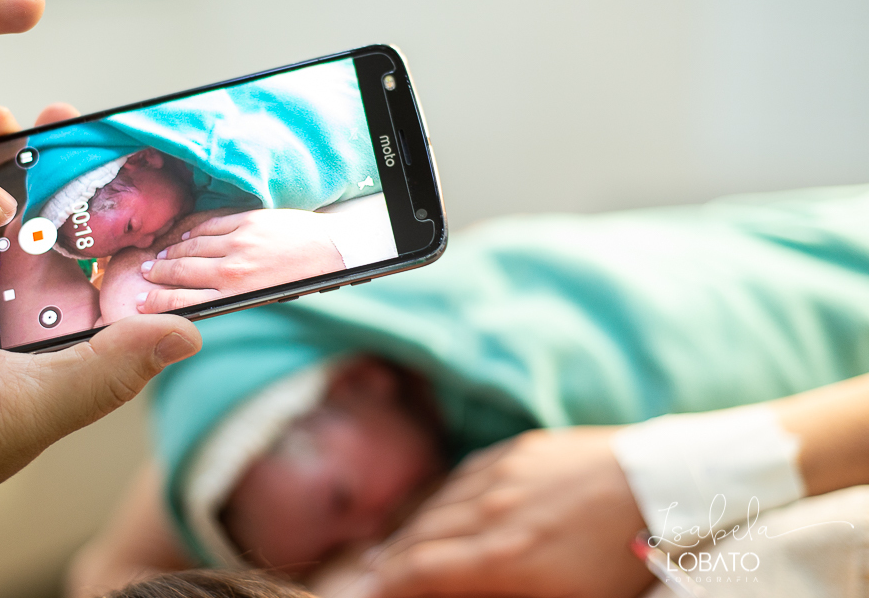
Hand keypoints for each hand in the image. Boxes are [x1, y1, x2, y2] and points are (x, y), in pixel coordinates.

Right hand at [137, 209, 344, 312]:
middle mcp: (233, 271)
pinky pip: (209, 224)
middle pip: (181, 271)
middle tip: (143, 273)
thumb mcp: (263, 299)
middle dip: (157, 273)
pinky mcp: (247, 221)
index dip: (158, 302)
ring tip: (158, 254)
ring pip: (192, 246)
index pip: (184, 300)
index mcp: (237, 296)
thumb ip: (230, 298)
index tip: (142, 303)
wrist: (332, 250)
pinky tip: (182, 234)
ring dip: (171, 251)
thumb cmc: (299, 278)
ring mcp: (239, 243)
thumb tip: (199, 301)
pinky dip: (192, 229)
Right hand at [360, 428, 650, 597]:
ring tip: (396, 548)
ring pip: (439, 503)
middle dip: (391, 562)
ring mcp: (504, 474)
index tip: (365, 596)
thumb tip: (466, 587)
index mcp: (503, 558)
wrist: (667, 486)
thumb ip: (506, 597)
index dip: (386, 588)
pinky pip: (465, 475)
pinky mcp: (521, 449)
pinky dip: (443, 497)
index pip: (420, 572)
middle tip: (373, 579)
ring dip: (412, 529)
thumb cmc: (625, 561)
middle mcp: (492, 510)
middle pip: (421, 537)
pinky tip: (438, 508)